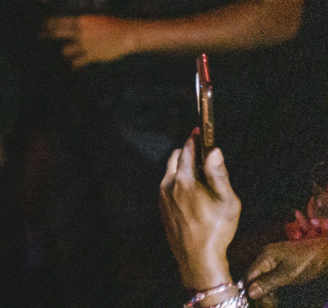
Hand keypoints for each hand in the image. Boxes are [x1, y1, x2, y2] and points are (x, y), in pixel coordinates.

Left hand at [42, 15, 134, 67]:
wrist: (127, 35)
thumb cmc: (114, 24)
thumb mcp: (96, 19)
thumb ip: (84, 23)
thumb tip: (75, 24)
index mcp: (81, 21)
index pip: (59, 22)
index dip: (49, 24)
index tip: (43, 25)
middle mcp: (80, 33)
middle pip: (57, 34)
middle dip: (47, 35)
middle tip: (41, 36)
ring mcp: (85, 45)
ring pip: (65, 51)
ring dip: (64, 52)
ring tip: (63, 53)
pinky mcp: (91, 56)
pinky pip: (77, 62)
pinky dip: (73, 64)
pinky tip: (71, 66)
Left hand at [159, 134, 240, 292]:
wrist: (197, 257)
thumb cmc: (216, 229)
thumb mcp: (227, 201)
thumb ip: (219, 174)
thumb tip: (214, 151)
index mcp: (184, 179)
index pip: (187, 150)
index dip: (195, 139)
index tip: (200, 131)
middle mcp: (168, 184)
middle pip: (175, 158)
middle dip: (187, 151)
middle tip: (202, 154)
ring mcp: (162, 196)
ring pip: (170, 171)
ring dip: (182, 167)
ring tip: (200, 174)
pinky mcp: (161, 206)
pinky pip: (168, 185)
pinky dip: (178, 180)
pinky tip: (191, 191)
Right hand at [246, 238, 327, 302]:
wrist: (324, 254)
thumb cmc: (307, 262)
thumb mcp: (288, 275)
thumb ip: (268, 283)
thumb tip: (250, 292)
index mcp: (265, 256)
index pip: (250, 274)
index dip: (248, 288)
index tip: (250, 302)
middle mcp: (265, 256)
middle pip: (255, 277)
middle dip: (258, 292)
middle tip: (263, 305)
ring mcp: (272, 259)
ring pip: (262, 278)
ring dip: (265, 291)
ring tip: (269, 303)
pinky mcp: (279, 264)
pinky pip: (270, 276)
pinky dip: (271, 287)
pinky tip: (274, 296)